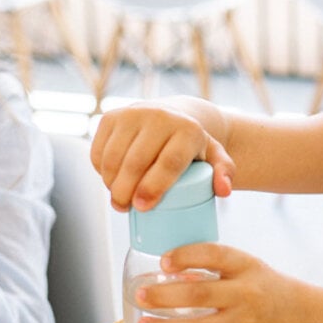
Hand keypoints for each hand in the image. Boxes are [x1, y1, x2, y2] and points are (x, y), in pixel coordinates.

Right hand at [90, 101, 234, 211]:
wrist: (173, 115)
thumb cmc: (192, 146)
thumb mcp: (214, 157)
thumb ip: (224, 172)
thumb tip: (223, 191)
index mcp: (188, 130)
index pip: (168, 162)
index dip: (153, 187)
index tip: (143, 207)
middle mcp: (160, 117)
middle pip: (136, 162)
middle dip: (125, 191)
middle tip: (125, 208)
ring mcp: (133, 114)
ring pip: (113, 157)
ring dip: (110, 183)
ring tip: (117, 199)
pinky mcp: (111, 116)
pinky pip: (99, 149)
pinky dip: (100, 170)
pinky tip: (109, 180)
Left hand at [132, 243, 305, 322]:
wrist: (299, 316)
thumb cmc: (264, 286)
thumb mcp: (246, 265)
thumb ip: (213, 266)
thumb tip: (168, 268)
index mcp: (245, 266)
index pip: (214, 256)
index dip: (187, 257)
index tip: (164, 262)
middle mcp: (244, 294)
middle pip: (200, 296)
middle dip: (165, 296)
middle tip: (140, 295)